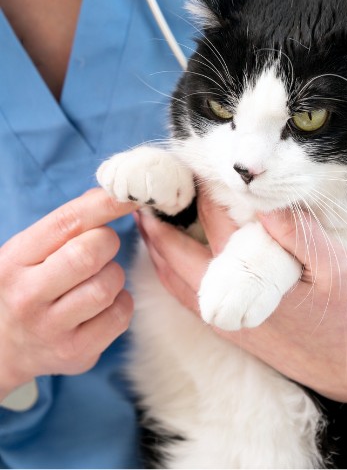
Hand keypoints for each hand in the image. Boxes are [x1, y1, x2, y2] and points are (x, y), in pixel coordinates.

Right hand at [0, 188, 135, 397]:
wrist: (1, 350)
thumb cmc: (27, 286)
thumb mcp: (30, 253)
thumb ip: (67, 226)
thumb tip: (112, 195)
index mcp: (14, 260)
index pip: (67, 223)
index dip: (105, 205)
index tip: (131, 196)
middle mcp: (27, 295)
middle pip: (90, 253)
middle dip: (108, 243)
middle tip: (101, 248)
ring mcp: (50, 329)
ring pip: (108, 285)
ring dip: (114, 276)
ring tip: (96, 280)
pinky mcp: (76, 353)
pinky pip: (121, 315)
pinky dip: (120, 303)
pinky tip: (102, 305)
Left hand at [137, 194, 346, 402]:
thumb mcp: (336, 268)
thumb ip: (299, 235)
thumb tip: (265, 202)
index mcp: (251, 279)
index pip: (216, 223)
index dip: (202, 191)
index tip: (190, 165)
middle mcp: (226, 301)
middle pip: (175, 254)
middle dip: (158, 222)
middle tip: (146, 194)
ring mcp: (223, 319)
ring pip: (172, 280)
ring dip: (157, 249)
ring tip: (149, 221)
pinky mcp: (228, 329)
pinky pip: (184, 297)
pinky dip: (169, 272)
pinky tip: (172, 258)